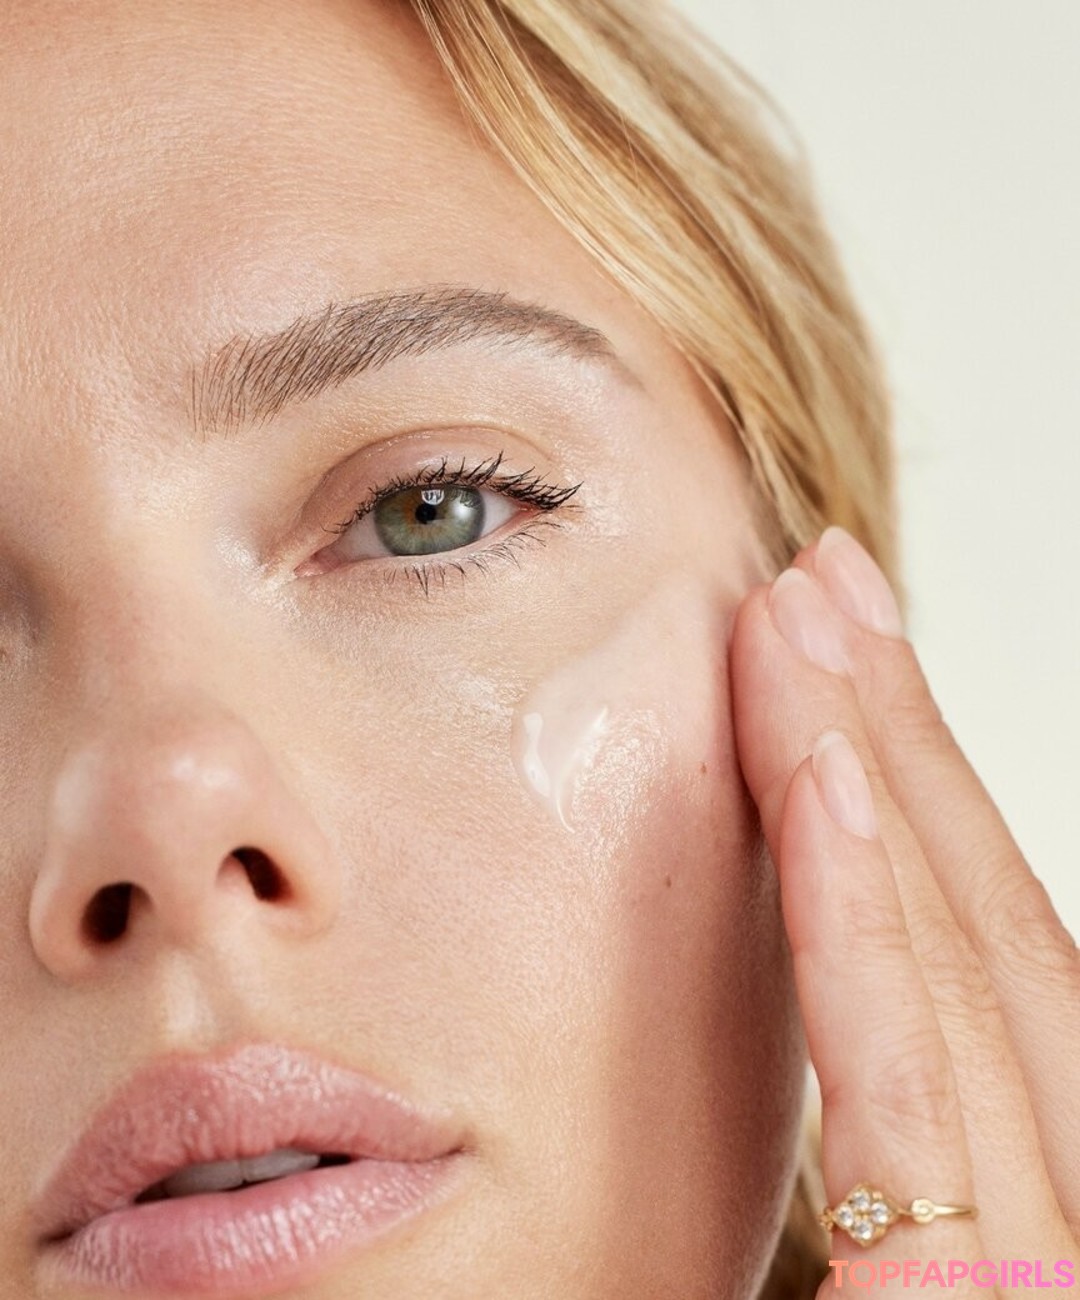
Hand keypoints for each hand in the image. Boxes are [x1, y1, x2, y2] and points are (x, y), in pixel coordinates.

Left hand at [729, 525, 1078, 1294]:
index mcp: (1032, 1191)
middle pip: (983, 928)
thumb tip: (823, 992)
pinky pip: (907, 1088)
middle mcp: (1056, 1209)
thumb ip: (874, 1148)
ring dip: (874, 767)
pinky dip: (866, 926)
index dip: (920, 781)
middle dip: (901, 730)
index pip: (984, 962)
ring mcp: (1032, 1266)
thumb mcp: (866, 1265)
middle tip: (823, 582)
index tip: (835, 658)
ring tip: (802, 616)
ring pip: (958, 969)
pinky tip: (827, 782)